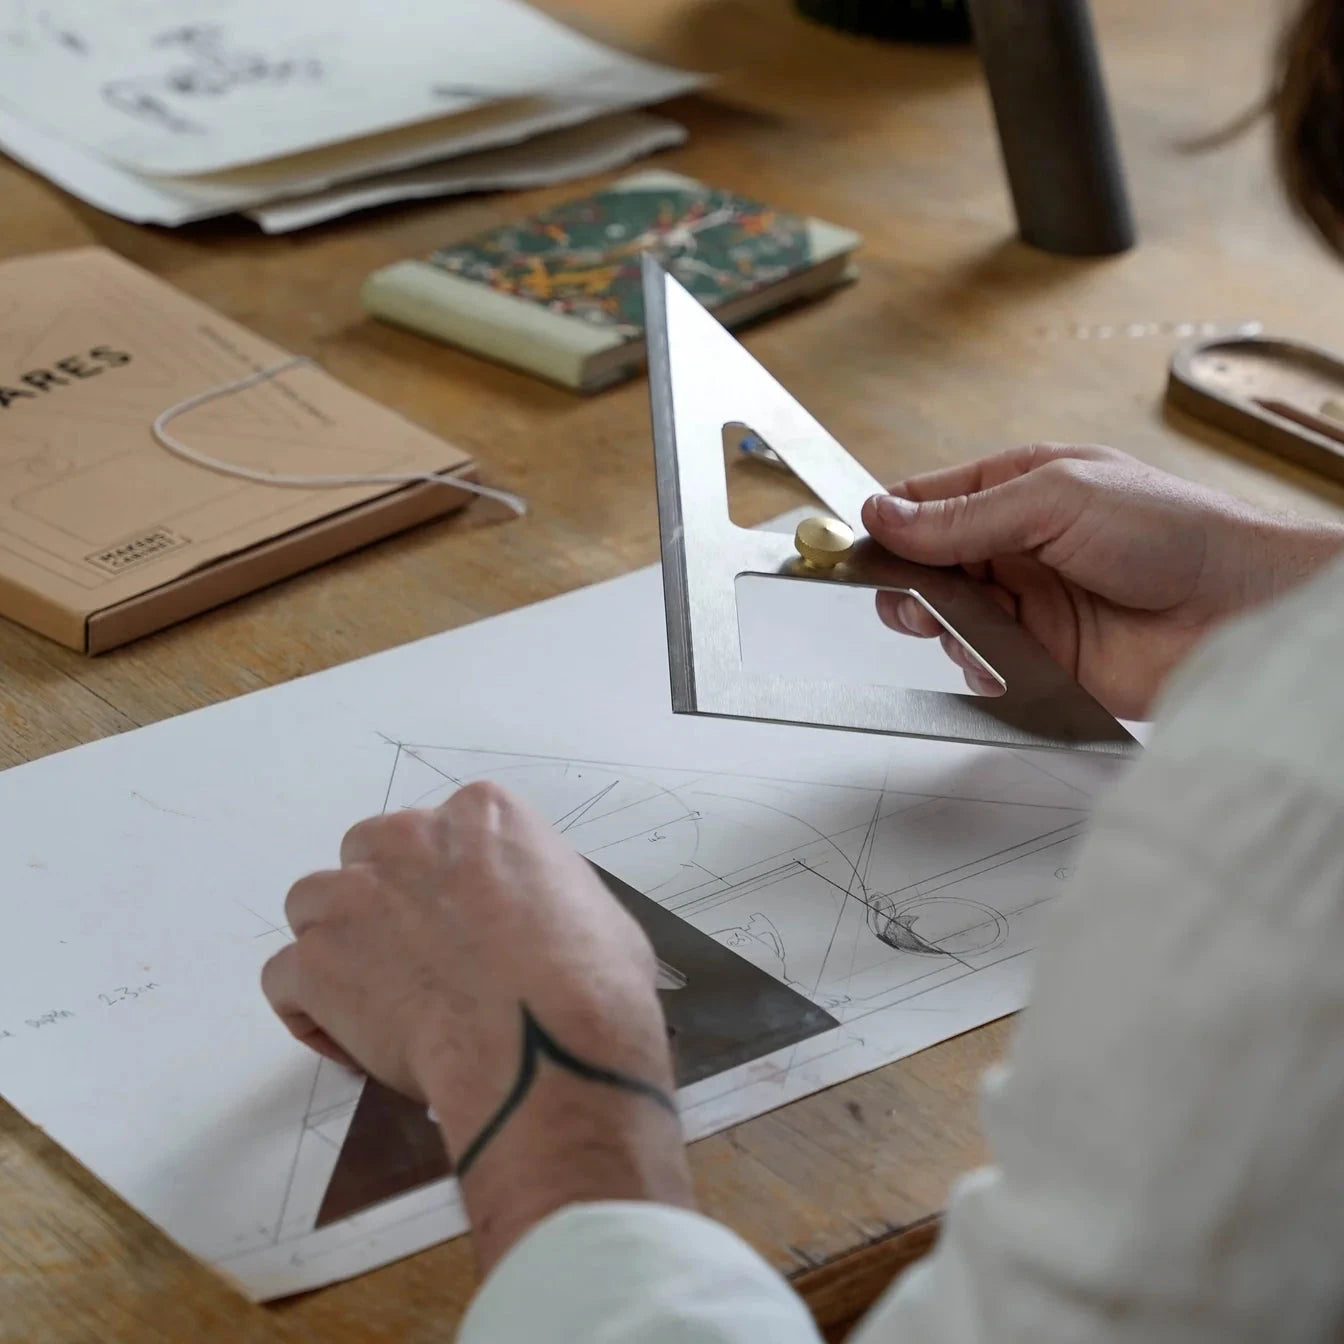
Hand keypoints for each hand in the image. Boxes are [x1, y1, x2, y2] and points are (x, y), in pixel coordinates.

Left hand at [261, 781, 692, 1270]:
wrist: (546, 1045)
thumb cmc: (591, 982)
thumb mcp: (594, 909)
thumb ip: (544, 895)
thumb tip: (539, 925)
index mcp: (483, 814)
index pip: (443, 832)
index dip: (449, 883)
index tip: (464, 926)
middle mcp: (409, 838)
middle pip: (369, 854)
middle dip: (383, 901)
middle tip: (419, 959)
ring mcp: (354, 897)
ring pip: (314, 905)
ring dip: (337, 943)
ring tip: (377, 998)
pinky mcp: (317, 961)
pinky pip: (287, 978)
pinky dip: (310, 1010)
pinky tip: (351, 1041)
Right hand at [860, 443, 1343, 717]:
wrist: (1237, 613)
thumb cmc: (1172, 532)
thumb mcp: (1055, 498)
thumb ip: (962, 515)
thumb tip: (884, 514)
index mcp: (1017, 489)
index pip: (925, 501)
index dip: (886, 522)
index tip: (852, 544)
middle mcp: (1015, 547)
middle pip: (923, 564)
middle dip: (905, 582)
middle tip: (909, 597)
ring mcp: (1025, 604)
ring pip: (943, 618)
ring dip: (941, 625)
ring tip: (962, 625)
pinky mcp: (1039, 659)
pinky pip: (979, 665)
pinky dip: (978, 665)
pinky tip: (1001, 657)